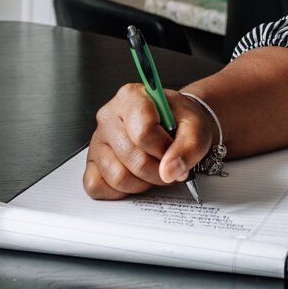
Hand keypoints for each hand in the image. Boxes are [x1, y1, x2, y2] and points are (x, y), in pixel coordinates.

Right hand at [82, 83, 214, 199]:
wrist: (174, 126)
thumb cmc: (181, 122)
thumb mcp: (196, 128)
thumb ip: (189, 148)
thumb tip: (169, 171)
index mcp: (131, 97)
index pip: (143, 132)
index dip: (164, 148)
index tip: (174, 148)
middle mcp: (108, 117)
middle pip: (131, 158)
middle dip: (157, 170)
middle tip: (168, 164)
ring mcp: (97, 141)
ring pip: (117, 177)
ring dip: (142, 182)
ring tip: (153, 168)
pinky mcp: (91, 163)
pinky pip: (97, 187)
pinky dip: (122, 191)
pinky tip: (136, 177)